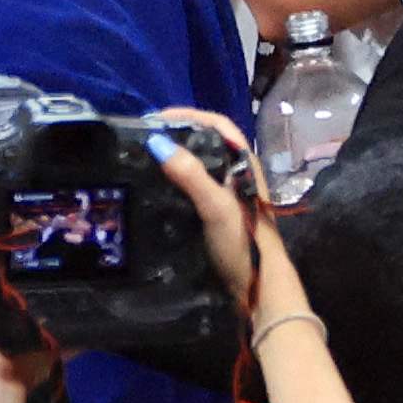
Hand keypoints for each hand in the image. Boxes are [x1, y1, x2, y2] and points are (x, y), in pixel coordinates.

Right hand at [143, 109, 285, 315]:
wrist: (258, 287)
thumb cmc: (243, 242)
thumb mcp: (215, 206)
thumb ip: (190, 174)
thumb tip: (156, 142)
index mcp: (245, 165)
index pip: (218, 125)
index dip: (190, 115)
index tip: (157, 119)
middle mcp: (238, 174)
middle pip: (207, 142)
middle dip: (178, 135)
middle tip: (144, 138)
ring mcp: (230, 194)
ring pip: (201, 165)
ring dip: (176, 158)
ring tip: (145, 159)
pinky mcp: (220, 213)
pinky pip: (195, 186)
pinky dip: (177, 179)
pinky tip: (158, 188)